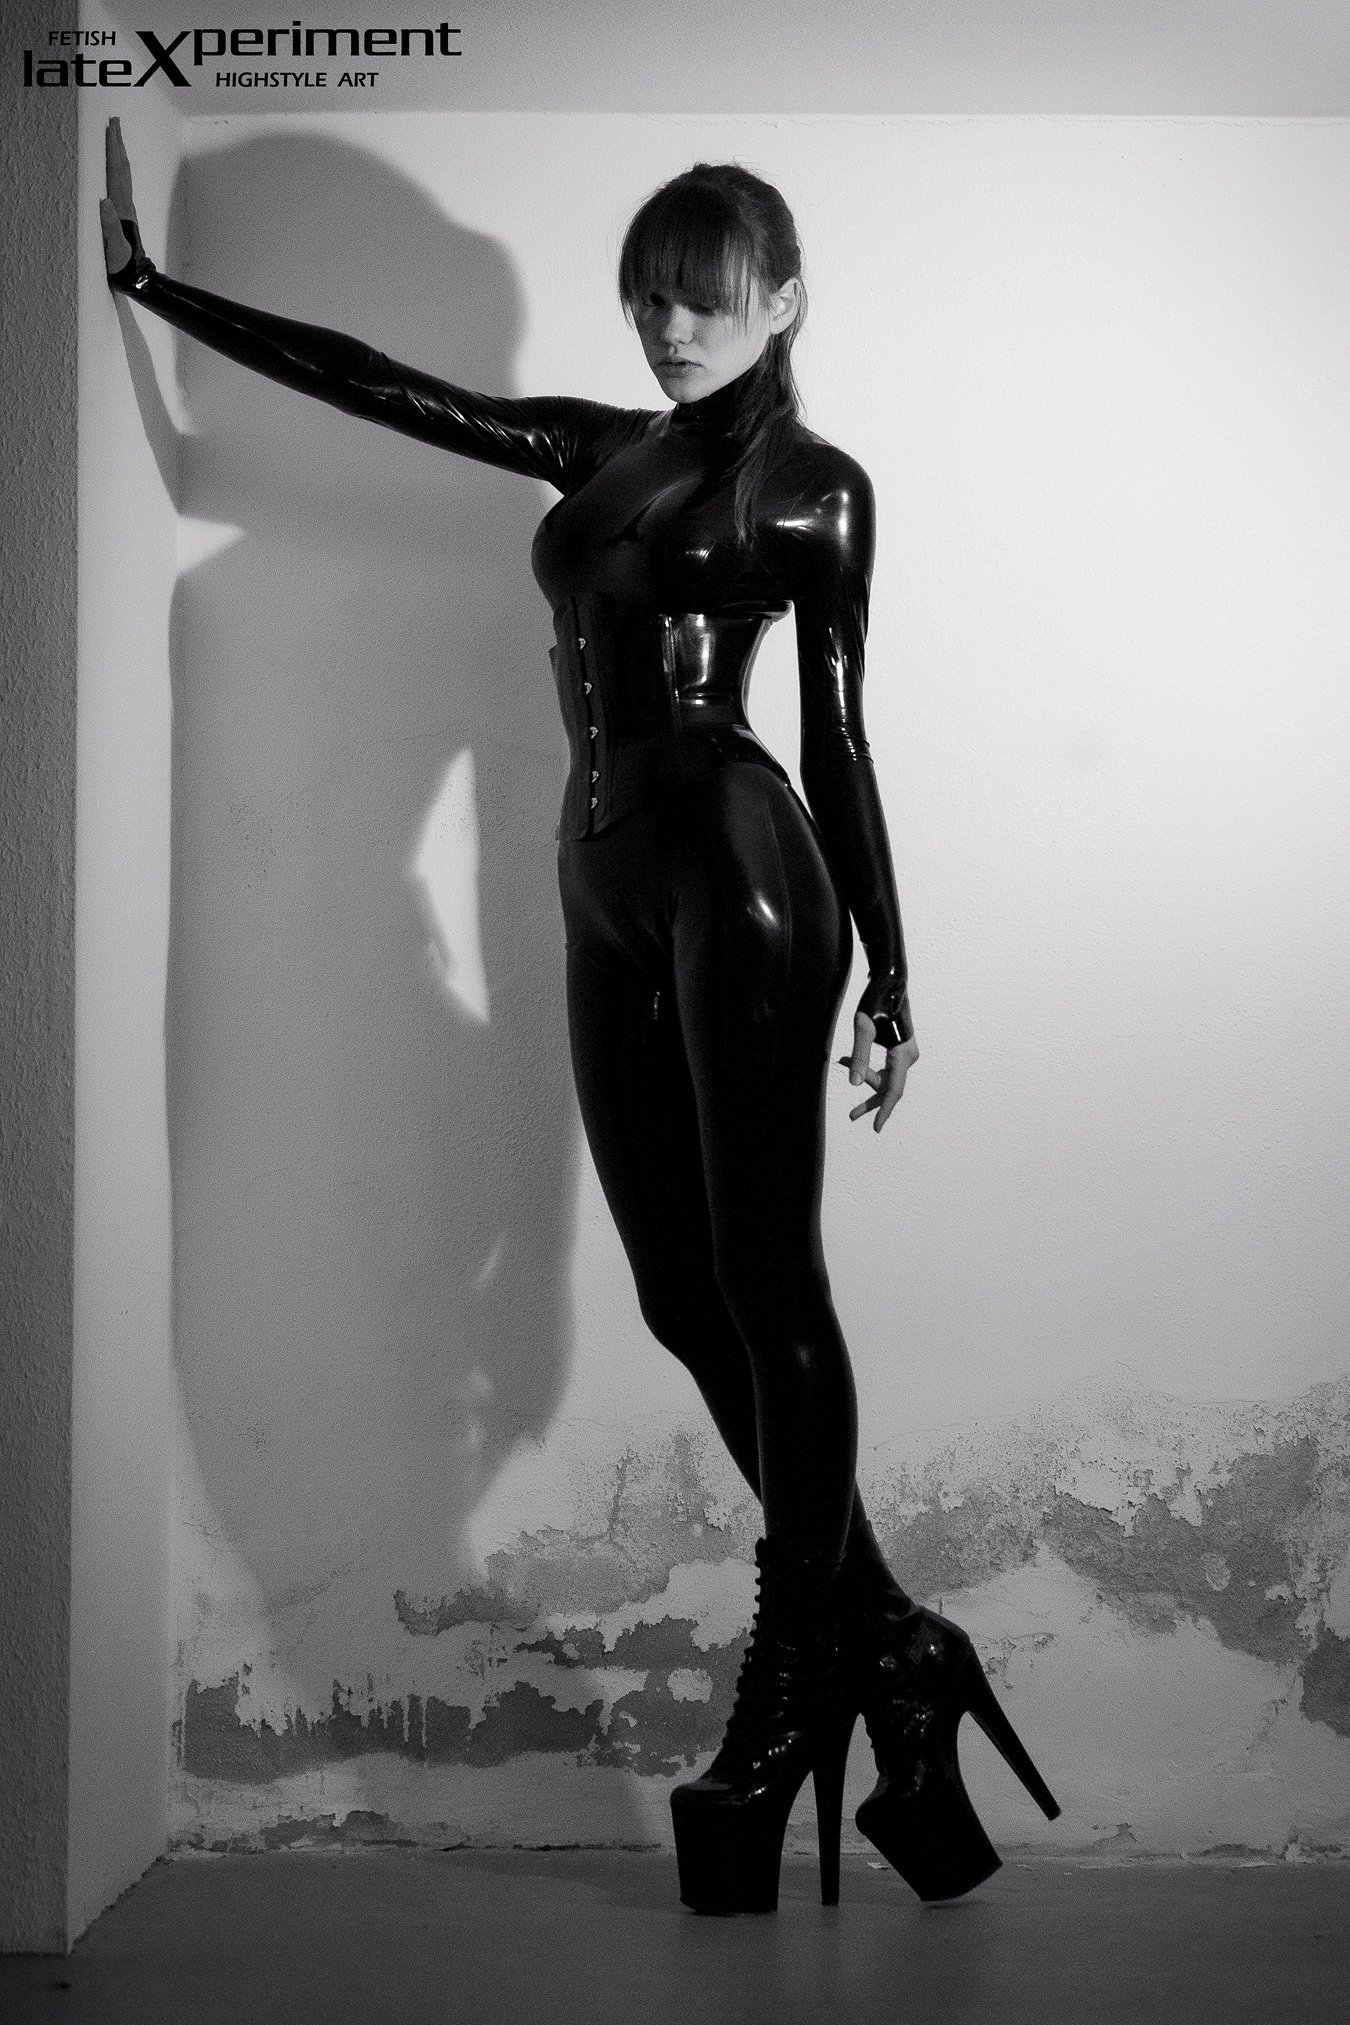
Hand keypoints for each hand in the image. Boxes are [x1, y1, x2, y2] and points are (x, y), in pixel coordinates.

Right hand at [99, 117, 139, 277]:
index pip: (116, 172)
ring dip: (118, 153)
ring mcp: (125, 209)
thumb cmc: (121, 266)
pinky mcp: (122, 215)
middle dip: (118, 144)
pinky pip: (119, 184)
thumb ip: (110, 226)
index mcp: (120, 208)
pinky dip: (116, 169)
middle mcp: (124, 205)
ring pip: (122, 174)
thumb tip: (104, 201)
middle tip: (114, 121)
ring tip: (114, 136)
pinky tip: (114, 168)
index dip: (113, 149)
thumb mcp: (113, 248)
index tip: (111, 128)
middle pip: (122, 168)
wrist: (134, 279)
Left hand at [838, 1010, 918, 1133]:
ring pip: (886, 1077)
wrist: (889, 982)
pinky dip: (868, 1066)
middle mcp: (908, 1056)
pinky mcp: (900, 1048)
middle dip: (870, 1100)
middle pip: (889, 1087)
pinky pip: (886, 1067)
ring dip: (866, 1077)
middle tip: (851, 1115)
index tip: (876, 1128)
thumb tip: (854, 1084)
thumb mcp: (862, 1028)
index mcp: (903, 1054)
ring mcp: (906, 1053)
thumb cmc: (876, 1001)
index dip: (884, 1111)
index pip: (894, 1091)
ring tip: (840, 1064)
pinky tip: (846, 1059)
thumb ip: (859, 1057)